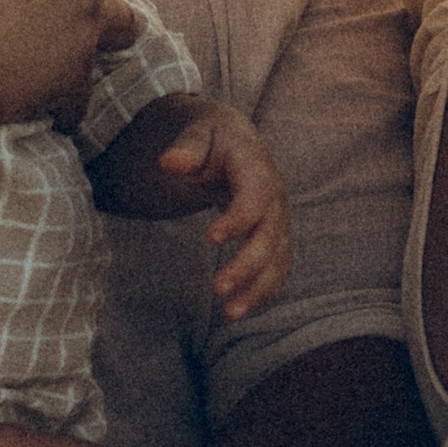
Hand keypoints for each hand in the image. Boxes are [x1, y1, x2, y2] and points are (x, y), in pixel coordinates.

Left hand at [152, 108, 291, 319]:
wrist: (231, 142)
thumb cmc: (209, 138)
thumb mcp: (195, 133)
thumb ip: (185, 148)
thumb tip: (170, 161)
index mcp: (255, 166)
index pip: (256, 195)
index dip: (239, 218)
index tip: (210, 239)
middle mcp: (274, 195)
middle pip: (269, 234)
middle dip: (247, 264)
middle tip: (217, 288)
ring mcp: (276, 218)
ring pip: (277, 258)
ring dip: (258, 288)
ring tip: (230, 313)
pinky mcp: (273, 237)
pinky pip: (277, 268)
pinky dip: (263, 291)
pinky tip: (239, 310)